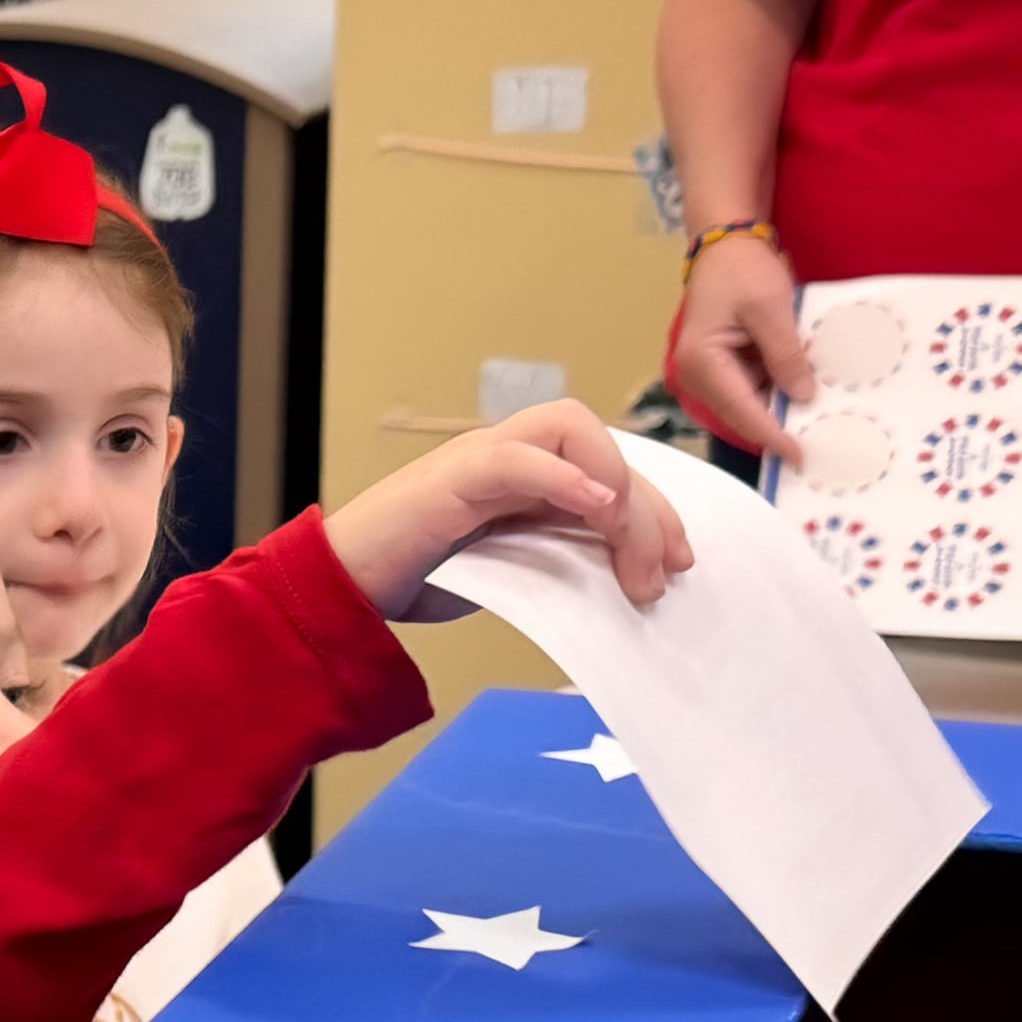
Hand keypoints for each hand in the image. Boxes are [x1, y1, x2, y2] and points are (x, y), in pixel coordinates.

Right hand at [325, 398, 692, 620]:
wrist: (340, 592)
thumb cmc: (417, 581)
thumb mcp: (513, 576)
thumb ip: (561, 564)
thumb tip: (622, 585)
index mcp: (526, 479)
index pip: (610, 468)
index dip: (657, 510)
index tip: (680, 563)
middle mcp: (509, 456)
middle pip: (601, 444)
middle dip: (646, 508)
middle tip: (658, 577)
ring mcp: (480, 459)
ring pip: (568, 430)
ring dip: (613, 488)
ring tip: (624, 549)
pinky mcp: (451, 479)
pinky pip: (516, 459)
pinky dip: (563, 477)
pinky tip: (596, 509)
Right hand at [669, 231, 813, 459]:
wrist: (726, 242)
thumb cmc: (743, 270)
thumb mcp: (771, 308)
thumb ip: (786, 355)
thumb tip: (803, 397)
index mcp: (702, 362)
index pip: (742, 410)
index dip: (773, 435)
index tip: (801, 456)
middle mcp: (697, 376)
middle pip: (740, 416)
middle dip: (776, 431)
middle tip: (815, 449)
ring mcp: (707, 373)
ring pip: (747, 407)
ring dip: (778, 414)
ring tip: (814, 426)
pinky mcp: (721, 367)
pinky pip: (750, 390)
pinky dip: (775, 395)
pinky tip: (801, 397)